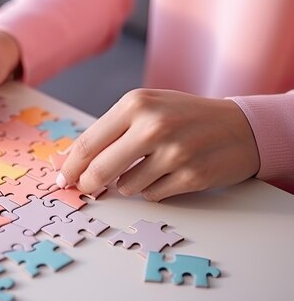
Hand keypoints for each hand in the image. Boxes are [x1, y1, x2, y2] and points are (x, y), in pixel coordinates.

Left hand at [56, 89, 259, 200]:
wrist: (239, 126)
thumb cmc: (183, 116)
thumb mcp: (146, 108)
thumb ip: (109, 131)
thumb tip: (69, 161)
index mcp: (136, 104)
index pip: (89, 142)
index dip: (70, 166)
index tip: (62, 179)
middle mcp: (154, 126)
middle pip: (100, 169)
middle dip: (88, 183)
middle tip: (87, 187)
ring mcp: (174, 152)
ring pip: (126, 186)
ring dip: (128, 184)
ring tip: (147, 167)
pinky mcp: (191, 176)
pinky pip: (152, 195)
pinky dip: (153, 190)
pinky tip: (167, 174)